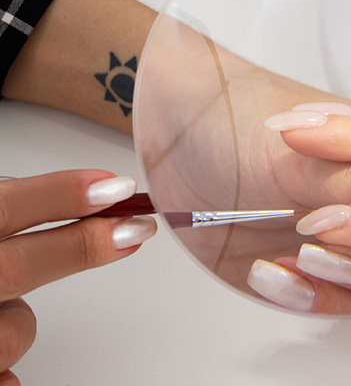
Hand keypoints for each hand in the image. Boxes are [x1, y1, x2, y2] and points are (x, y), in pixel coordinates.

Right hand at [0, 171, 155, 383]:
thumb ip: (1, 211)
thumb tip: (82, 198)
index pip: (4, 206)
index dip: (62, 195)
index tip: (115, 186)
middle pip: (19, 266)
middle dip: (83, 246)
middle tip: (134, 231)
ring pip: (14, 328)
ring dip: (18, 317)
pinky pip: (4, 377)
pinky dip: (6, 368)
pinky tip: (0, 360)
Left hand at [134, 17, 350, 301]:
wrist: (175, 140)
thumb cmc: (234, 120)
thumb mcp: (293, 151)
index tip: (345, 216)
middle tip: (319, 240)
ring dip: (347, 285)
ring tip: (296, 262)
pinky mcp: (329, 269)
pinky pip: (347, 301)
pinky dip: (314, 298)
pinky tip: (276, 278)